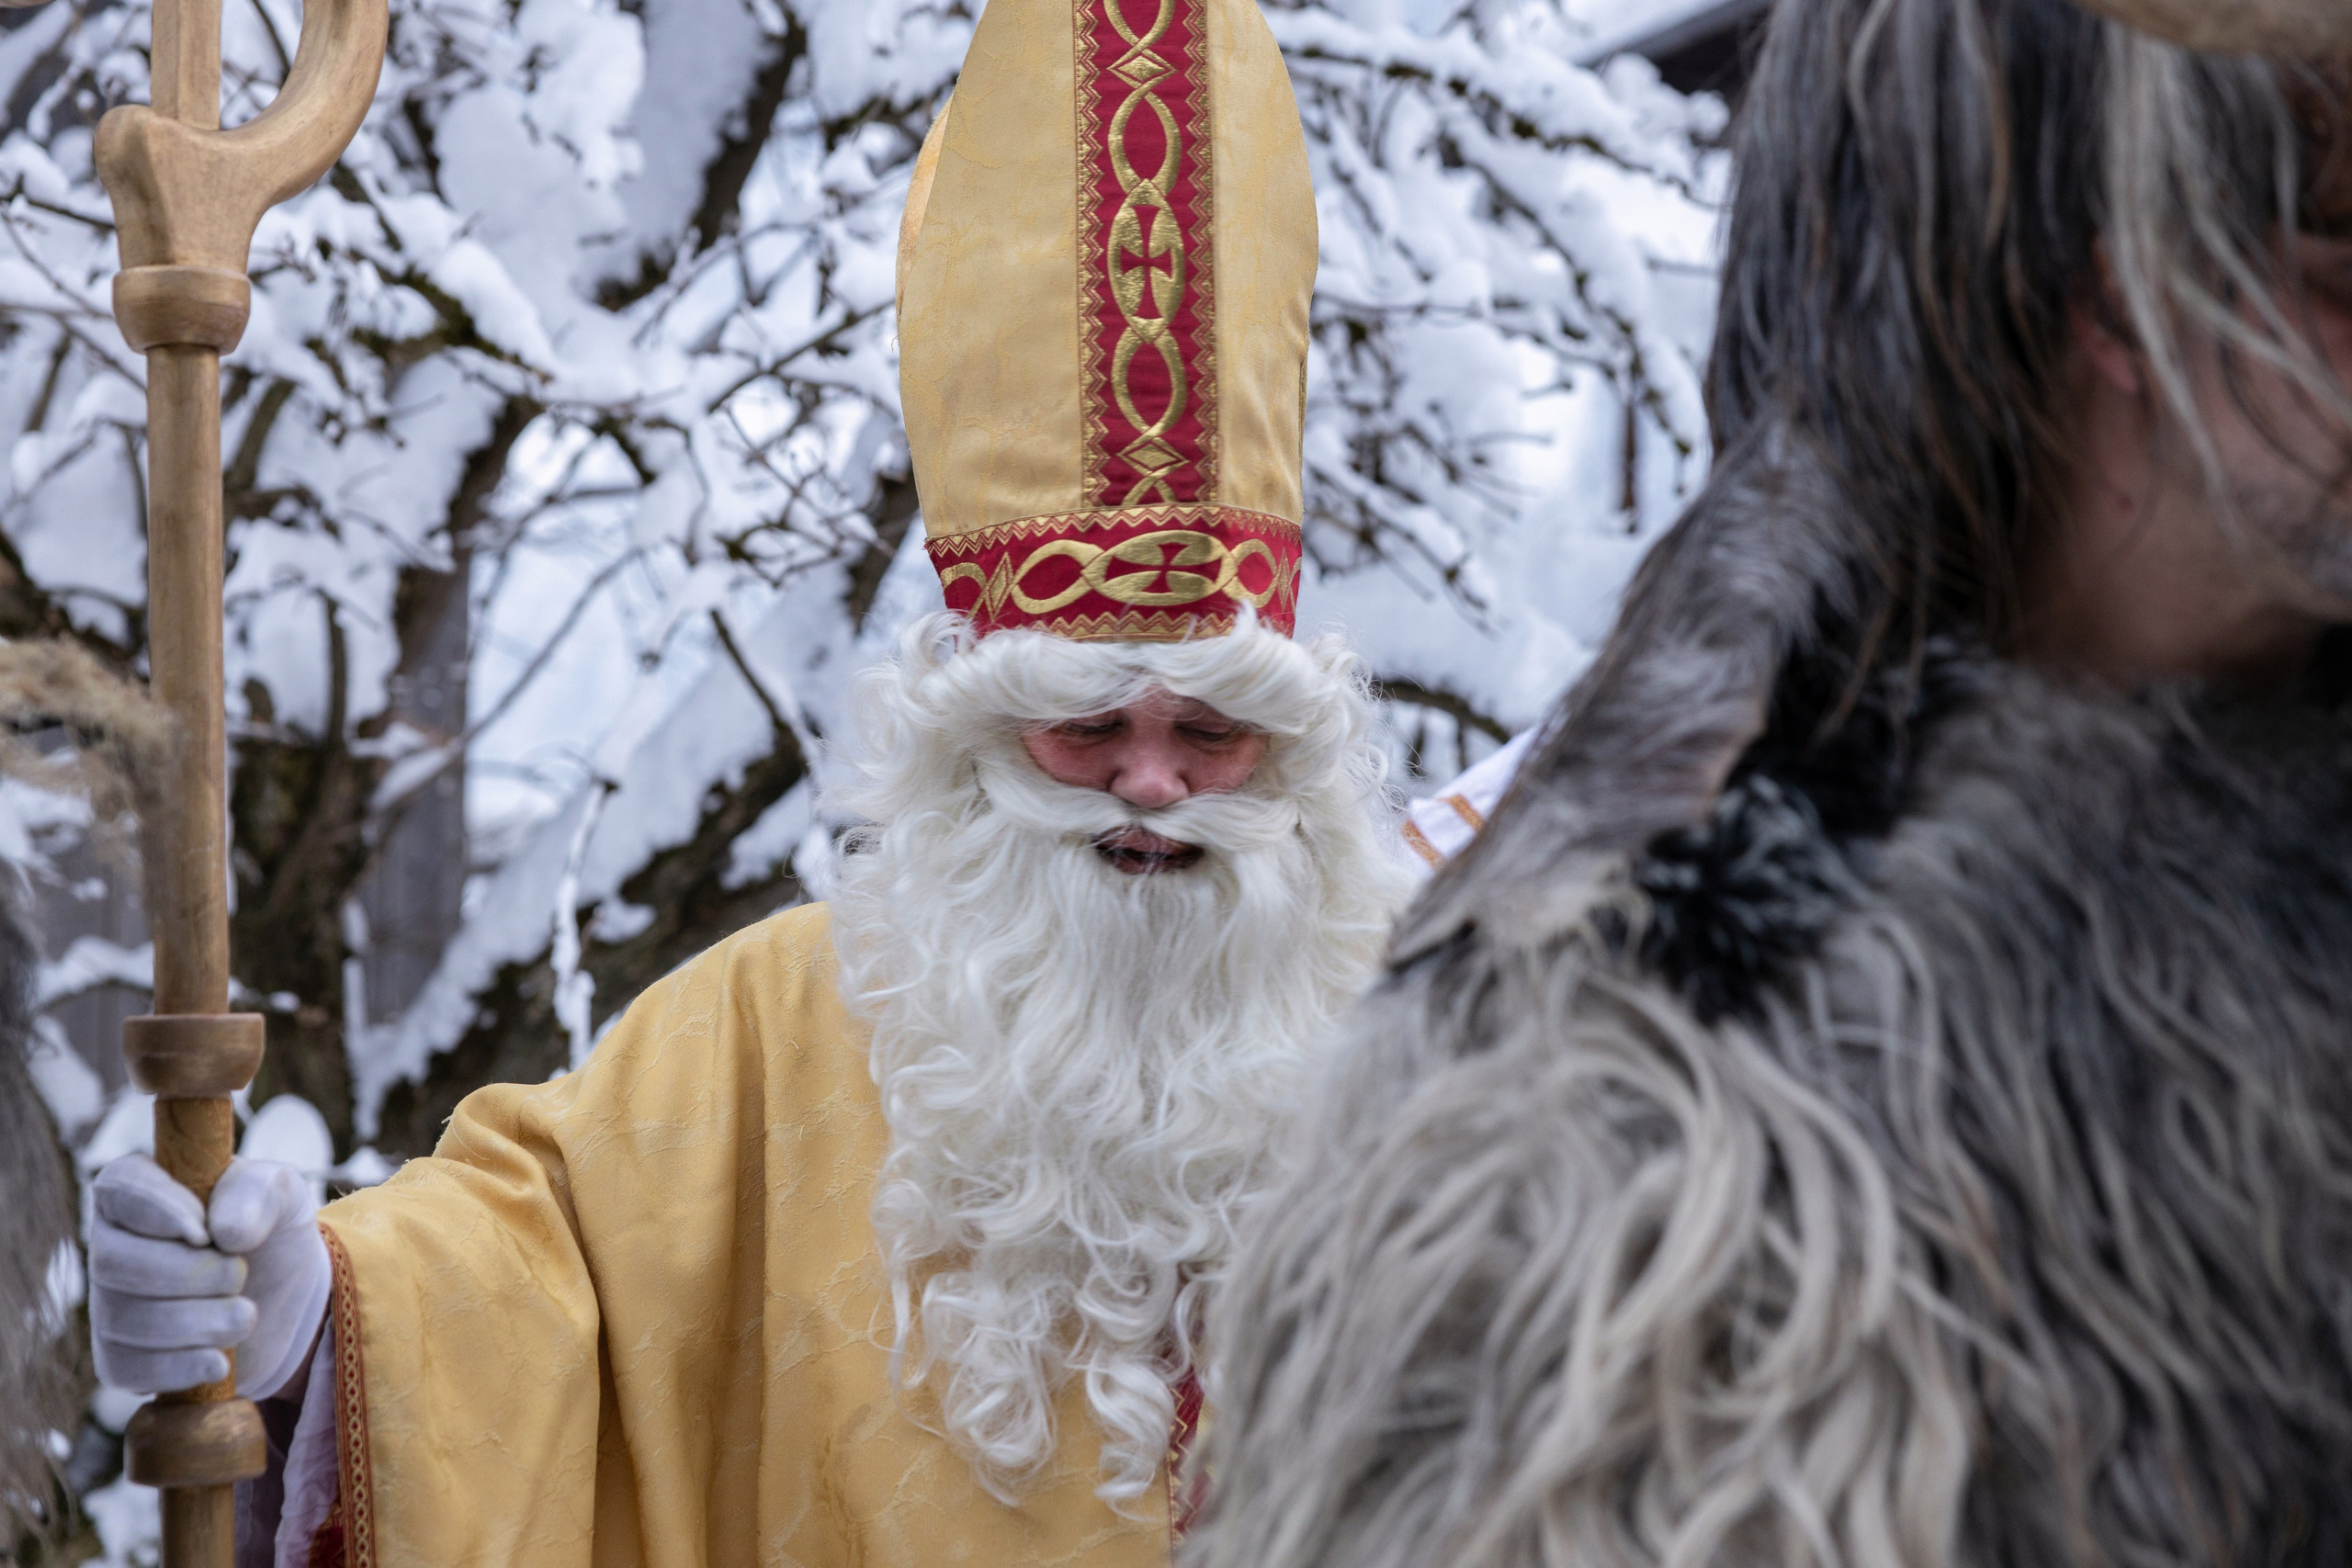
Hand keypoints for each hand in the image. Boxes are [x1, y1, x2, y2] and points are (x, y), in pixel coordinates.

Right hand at [90, 1154, 330, 1400]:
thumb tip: (223, 1231)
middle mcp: (112, 1245)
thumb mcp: (282, 1193)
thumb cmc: (270, 1230)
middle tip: (240, 1274)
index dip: (156, 1209)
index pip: (117, 1186)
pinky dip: (181, 1368)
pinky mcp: (121, 1358)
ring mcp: (110, 1305)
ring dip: (200, 1322)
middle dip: (190, 1275)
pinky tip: (219, 1361)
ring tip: (244, 1314)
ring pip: (125, 1321)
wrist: (283, 1296)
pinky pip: (127, 1369)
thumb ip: (259, 1192)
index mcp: (142, 1189)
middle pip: (114, 1264)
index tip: (206, 1233)